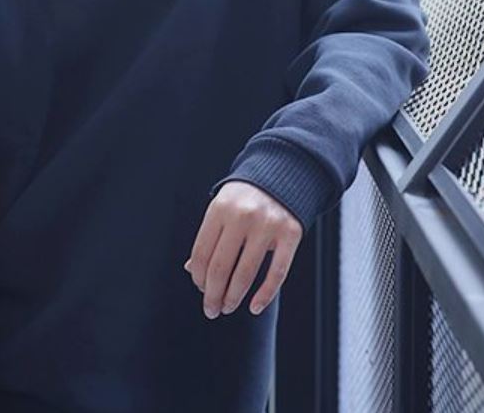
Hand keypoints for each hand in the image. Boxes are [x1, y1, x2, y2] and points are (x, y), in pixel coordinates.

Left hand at [183, 180, 303, 318]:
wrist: (283, 173)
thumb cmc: (246, 196)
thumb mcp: (222, 207)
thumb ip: (209, 235)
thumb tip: (192, 269)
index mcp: (221, 208)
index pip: (201, 253)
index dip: (198, 277)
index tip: (201, 289)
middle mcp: (243, 215)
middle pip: (220, 267)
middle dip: (213, 295)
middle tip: (211, 309)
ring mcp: (268, 224)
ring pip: (246, 273)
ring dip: (233, 298)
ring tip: (228, 307)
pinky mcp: (290, 233)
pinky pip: (277, 272)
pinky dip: (265, 295)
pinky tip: (255, 307)